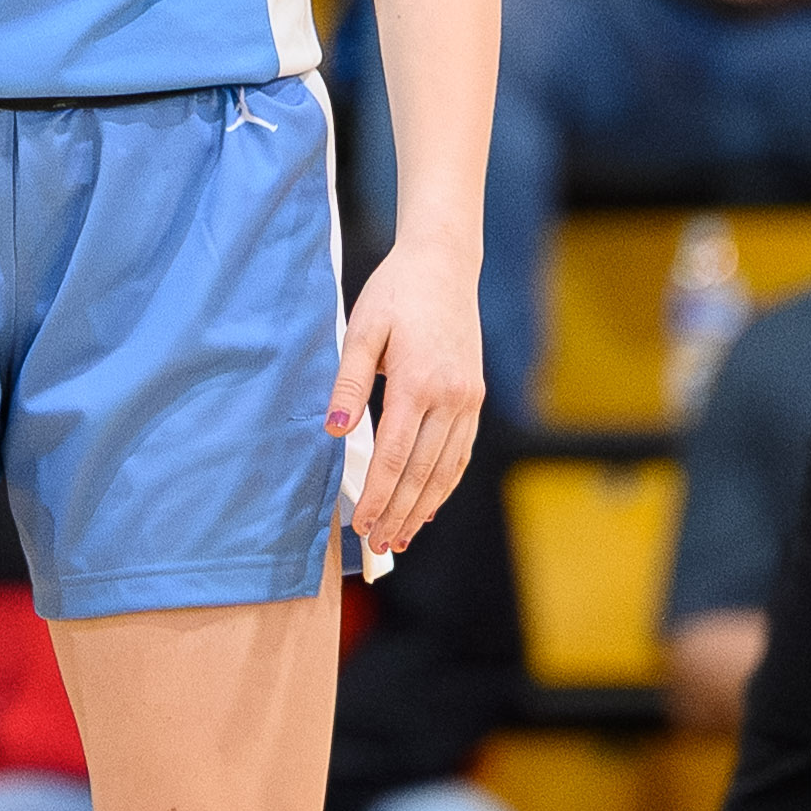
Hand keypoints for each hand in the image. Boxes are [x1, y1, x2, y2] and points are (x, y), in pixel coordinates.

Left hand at [331, 242, 485, 556]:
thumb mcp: (361, 331)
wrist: (442, 265)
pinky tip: (429, 504)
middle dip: (398, 513)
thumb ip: (348, 385)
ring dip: (424, 508)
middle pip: (422, 472)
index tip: (360, 524)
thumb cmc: (394, 294)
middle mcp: (450, 397)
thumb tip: (334, 433)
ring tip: (401, 537)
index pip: (394, 457)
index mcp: (417, 382)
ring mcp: (468, 400)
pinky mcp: (475, 398)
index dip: (377, 496)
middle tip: (377, 545)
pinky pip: (461, 452)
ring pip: (446, 469)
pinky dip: (445, 484)